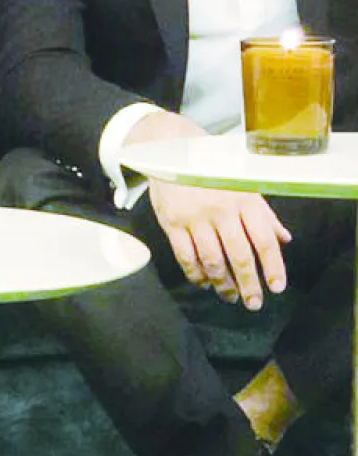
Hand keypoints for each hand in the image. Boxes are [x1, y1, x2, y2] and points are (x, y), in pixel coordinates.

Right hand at [148, 179, 290, 308]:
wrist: (172, 152)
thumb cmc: (213, 171)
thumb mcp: (243, 186)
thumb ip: (264, 214)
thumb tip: (284, 239)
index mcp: (244, 200)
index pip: (263, 240)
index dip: (273, 266)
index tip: (277, 287)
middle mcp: (221, 210)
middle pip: (238, 256)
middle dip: (248, 284)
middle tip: (253, 303)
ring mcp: (195, 217)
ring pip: (212, 260)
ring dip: (222, 284)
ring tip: (230, 296)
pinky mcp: (172, 222)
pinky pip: (185, 256)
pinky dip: (195, 274)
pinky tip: (203, 282)